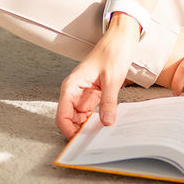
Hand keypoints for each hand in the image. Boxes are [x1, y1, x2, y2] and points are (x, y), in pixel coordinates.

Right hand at [56, 18, 138, 138]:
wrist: (120, 39)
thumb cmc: (113, 52)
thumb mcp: (112, 78)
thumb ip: (108, 102)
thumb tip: (106, 123)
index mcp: (71, 86)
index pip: (62, 116)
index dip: (68, 131)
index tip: (80, 143)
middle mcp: (74, 92)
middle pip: (69, 120)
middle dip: (78, 133)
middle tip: (93, 144)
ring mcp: (83, 94)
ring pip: (79, 119)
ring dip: (87, 128)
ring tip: (99, 138)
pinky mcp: (93, 95)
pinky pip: (89, 113)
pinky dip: (95, 121)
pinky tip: (104, 127)